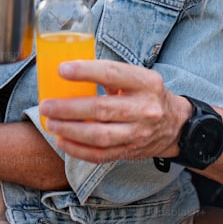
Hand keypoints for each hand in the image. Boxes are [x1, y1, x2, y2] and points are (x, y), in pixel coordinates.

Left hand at [39, 60, 190, 163]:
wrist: (176, 126)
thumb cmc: (148, 95)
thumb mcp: (139, 78)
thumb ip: (111, 74)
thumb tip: (71, 69)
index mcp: (146, 83)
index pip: (113, 73)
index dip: (85, 72)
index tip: (62, 70)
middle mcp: (145, 109)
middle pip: (102, 109)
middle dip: (69, 108)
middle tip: (46, 105)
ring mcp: (138, 134)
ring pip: (99, 136)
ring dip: (70, 130)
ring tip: (50, 123)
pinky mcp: (130, 152)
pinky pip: (100, 155)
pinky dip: (77, 150)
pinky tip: (62, 141)